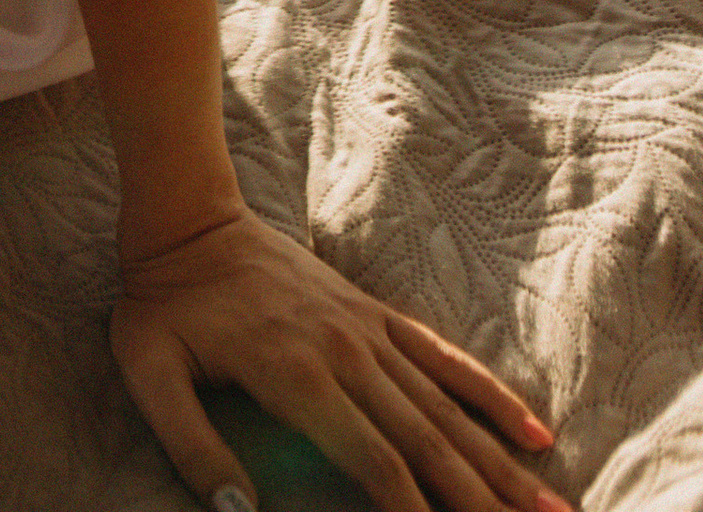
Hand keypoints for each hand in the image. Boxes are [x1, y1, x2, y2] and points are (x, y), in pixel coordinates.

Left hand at [110, 210, 569, 511]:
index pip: (377, 462)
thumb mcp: (149, 374)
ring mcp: (368, 331)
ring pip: (447, 409)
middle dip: (483, 502)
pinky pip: (443, 356)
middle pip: (430, 443)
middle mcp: (347, 353)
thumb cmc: (162, 306)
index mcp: (296, 375)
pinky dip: (489, 394)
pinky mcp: (374, 314)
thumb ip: (192, 447)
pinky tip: (534, 430)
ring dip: (502, 464)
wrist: (185, 220)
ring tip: (553, 509)